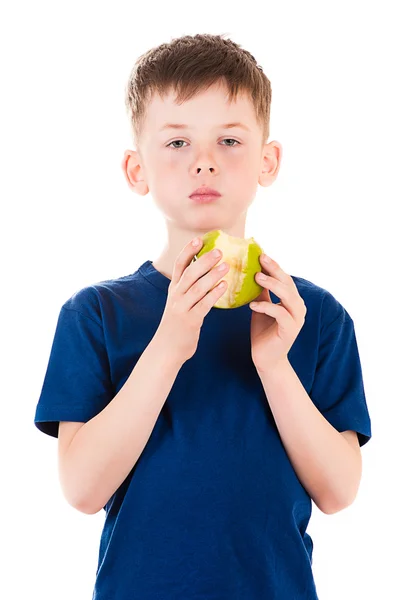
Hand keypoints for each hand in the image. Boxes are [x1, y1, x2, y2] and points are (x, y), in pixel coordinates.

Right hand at [156, 238, 229, 363]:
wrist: (167, 348)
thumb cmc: (178, 324)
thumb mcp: (179, 302)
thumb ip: (189, 288)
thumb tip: (207, 271)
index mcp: (173, 289)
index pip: (179, 265)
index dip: (188, 251)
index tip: (199, 239)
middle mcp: (176, 296)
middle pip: (189, 274)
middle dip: (204, 260)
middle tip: (220, 251)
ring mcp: (182, 308)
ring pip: (198, 288)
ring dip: (212, 275)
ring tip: (226, 266)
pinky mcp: (190, 321)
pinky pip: (204, 305)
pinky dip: (214, 294)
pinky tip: (224, 286)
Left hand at [249, 254, 306, 371]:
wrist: (266, 359)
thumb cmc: (263, 332)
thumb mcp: (261, 307)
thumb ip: (263, 292)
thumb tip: (253, 271)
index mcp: (292, 300)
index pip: (284, 278)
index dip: (274, 265)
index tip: (260, 254)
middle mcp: (298, 307)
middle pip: (288, 283)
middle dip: (274, 270)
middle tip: (260, 260)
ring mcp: (296, 319)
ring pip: (288, 296)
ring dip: (272, 285)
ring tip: (256, 277)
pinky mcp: (290, 330)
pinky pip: (280, 314)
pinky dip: (267, 307)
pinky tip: (252, 304)